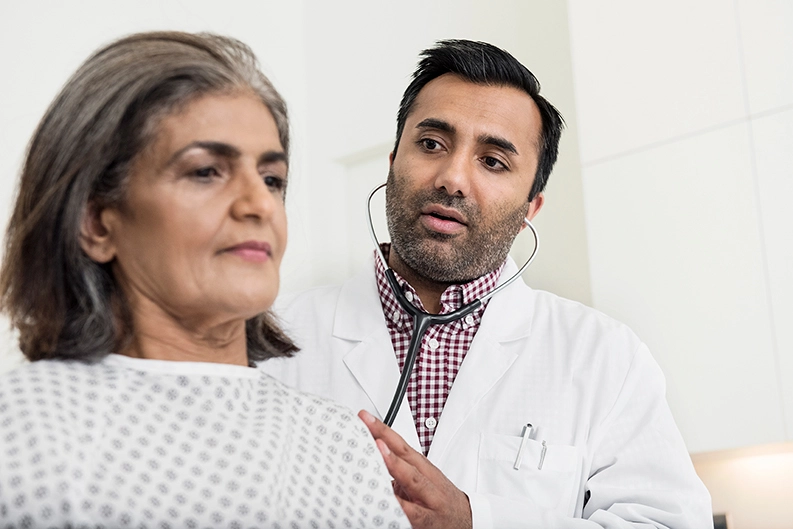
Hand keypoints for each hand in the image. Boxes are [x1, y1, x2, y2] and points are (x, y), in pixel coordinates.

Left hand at [358, 410, 472, 528]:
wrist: (467, 521)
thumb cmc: (441, 500)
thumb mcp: (422, 481)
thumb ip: (400, 472)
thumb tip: (368, 462)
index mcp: (423, 468)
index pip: (401, 445)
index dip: (384, 430)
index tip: (365, 417)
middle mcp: (427, 480)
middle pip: (406, 456)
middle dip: (386, 439)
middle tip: (368, 426)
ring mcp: (428, 500)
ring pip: (412, 480)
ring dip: (395, 464)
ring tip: (379, 450)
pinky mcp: (427, 521)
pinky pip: (411, 513)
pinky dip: (399, 506)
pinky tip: (386, 500)